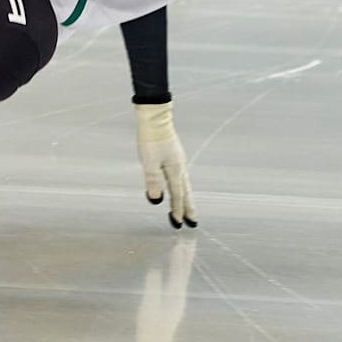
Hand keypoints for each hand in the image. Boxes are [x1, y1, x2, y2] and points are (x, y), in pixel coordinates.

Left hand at [133, 101, 196, 227]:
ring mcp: (179, 161)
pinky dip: (182, 187)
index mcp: (175, 170)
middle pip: (186, 193)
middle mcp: (180, 167)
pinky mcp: (175, 156)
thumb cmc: (151, 139)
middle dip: (188, 208)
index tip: (178, 224)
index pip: (177, 196)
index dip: (177, 211)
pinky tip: (179, 186)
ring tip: (188, 209)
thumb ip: (153, 181)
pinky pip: (181, 177)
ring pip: (185, 185)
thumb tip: (156, 200)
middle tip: (192, 222)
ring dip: (186, 199)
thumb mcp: (149, 162)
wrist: (155, 118)